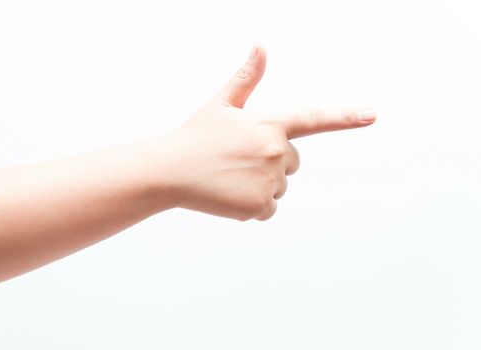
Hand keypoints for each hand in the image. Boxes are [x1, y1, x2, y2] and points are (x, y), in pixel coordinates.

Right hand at [160, 44, 375, 220]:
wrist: (169, 171)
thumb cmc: (196, 136)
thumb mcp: (221, 104)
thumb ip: (247, 78)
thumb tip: (261, 45)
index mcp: (269, 124)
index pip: (313, 119)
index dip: (344, 117)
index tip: (371, 115)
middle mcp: (276, 152)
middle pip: (293, 162)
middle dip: (272, 161)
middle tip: (238, 160)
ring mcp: (269, 181)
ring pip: (280, 186)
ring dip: (261, 184)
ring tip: (230, 177)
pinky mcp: (259, 206)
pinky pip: (268, 208)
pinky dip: (252, 205)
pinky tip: (229, 195)